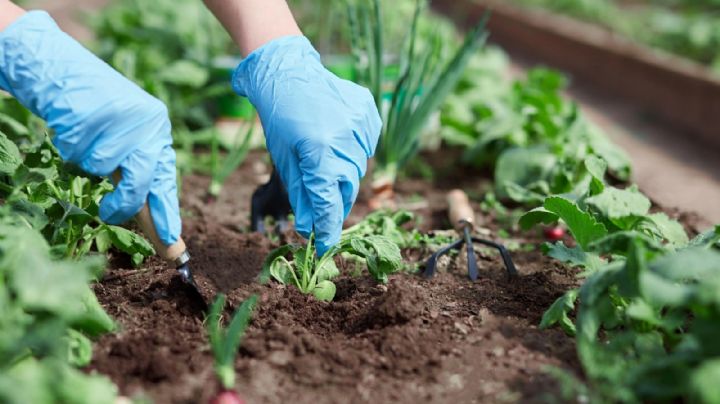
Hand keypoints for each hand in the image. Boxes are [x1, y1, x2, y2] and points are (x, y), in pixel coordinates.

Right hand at [0, 11, 180, 244]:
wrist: (62, 71)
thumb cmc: (96, 114)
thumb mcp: (125, 140)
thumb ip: (138, 172)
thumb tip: (149, 219)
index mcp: (159, 131)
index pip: (166, 179)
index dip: (166, 213)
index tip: (171, 242)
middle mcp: (149, 122)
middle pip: (142, 179)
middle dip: (124, 203)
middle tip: (109, 215)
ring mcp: (123, 116)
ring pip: (104, 166)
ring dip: (88, 162)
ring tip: (85, 138)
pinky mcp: (96, 111)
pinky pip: (79, 151)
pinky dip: (71, 146)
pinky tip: (73, 125)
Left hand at [233, 36, 380, 255]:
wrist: (288, 72)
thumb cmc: (280, 118)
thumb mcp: (284, 160)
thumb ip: (301, 194)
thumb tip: (310, 227)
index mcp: (319, 152)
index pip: (329, 203)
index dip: (328, 228)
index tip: (325, 246)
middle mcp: (344, 139)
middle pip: (347, 188)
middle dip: (335, 201)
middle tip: (323, 207)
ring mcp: (360, 124)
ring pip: (358, 168)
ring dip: (344, 173)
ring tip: (325, 158)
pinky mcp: (368, 112)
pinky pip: (367, 145)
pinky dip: (354, 150)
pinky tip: (338, 139)